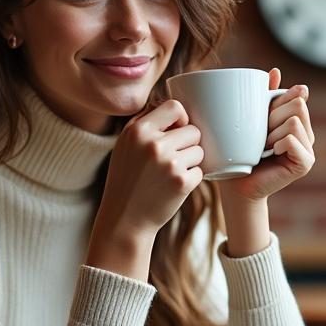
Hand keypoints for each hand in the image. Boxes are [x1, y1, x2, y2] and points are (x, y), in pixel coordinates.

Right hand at [86, 100, 203, 279]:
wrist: (125, 218)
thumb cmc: (127, 178)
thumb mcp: (125, 144)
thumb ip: (146, 123)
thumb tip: (174, 108)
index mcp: (138, 131)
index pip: (175, 107)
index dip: (181, 118)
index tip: (177, 130)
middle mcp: (154, 145)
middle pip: (193, 130)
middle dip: (187, 144)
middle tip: (172, 159)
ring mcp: (169, 164)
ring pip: (199, 151)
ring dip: (190, 162)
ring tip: (170, 173)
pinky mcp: (182, 183)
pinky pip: (200, 171)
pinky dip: (191, 179)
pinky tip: (173, 187)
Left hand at [216, 68, 314, 203]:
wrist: (235, 183)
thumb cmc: (239, 150)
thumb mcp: (251, 117)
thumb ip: (265, 95)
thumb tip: (275, 71)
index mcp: (296, 118)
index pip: (296, 94)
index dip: (276, 101)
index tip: (263, 117)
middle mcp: (306, 132)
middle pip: (297, 104)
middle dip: (272, 117)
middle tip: (261, 137)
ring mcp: (308, 148)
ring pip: (293, 121)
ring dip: (272, 133)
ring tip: (264, 148)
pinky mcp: (305, 163)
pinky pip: (291, 139)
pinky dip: (277, 144)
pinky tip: (270, 155)